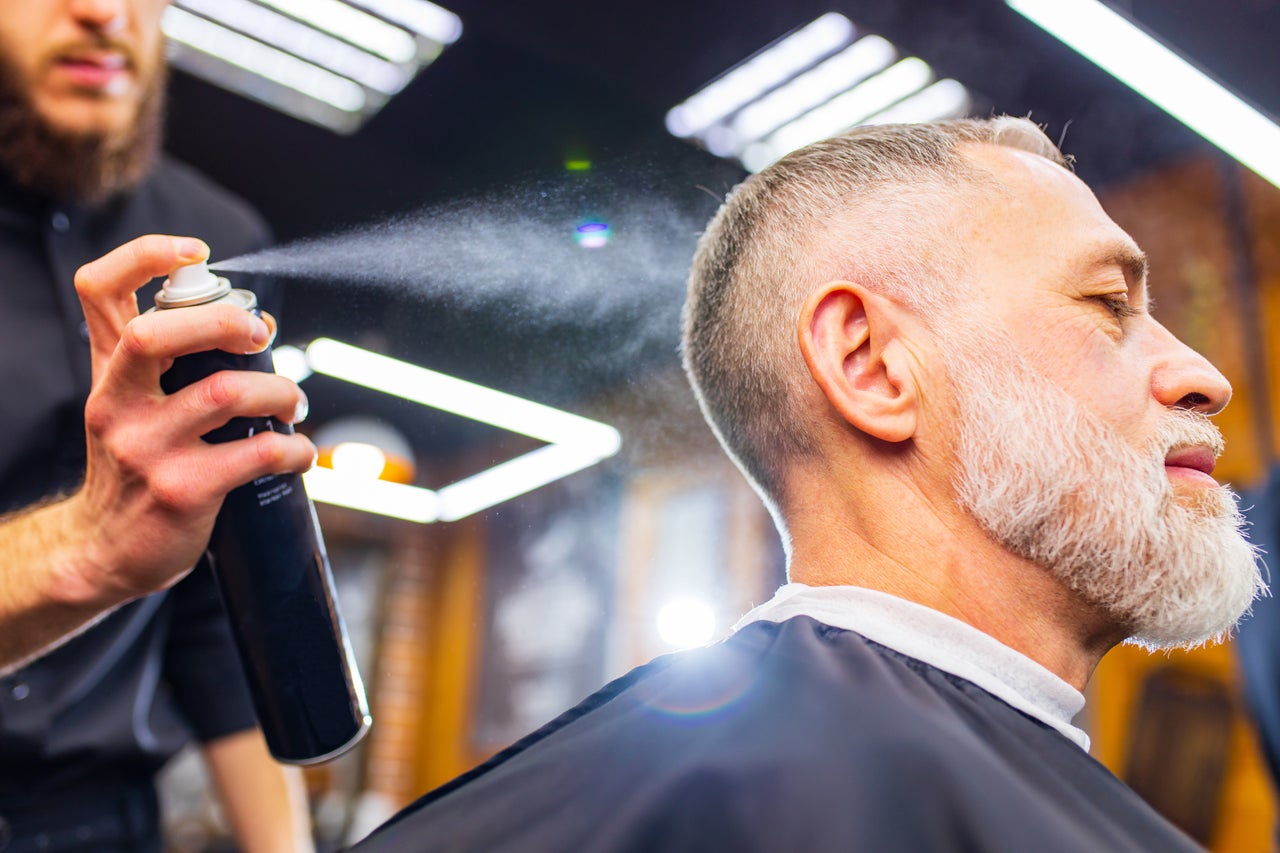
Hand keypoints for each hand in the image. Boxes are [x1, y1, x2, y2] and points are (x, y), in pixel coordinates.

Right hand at [65, 235, 315, 605]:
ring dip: (277, 391)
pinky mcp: (183, 490)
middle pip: (157, 335)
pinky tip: (299, 452)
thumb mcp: (131, 405)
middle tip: (259, 336)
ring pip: (223, 392)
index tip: (198, 252)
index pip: (100, 291)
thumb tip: (258, 322)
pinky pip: (256, 454)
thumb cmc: (133, 467)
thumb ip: (176, 360)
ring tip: (292, 404)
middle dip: (223, 322)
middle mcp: (118, 403)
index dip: (145, 256)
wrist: (103, 551)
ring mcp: (146, 448)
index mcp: (108, 371)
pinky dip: (294, 447)